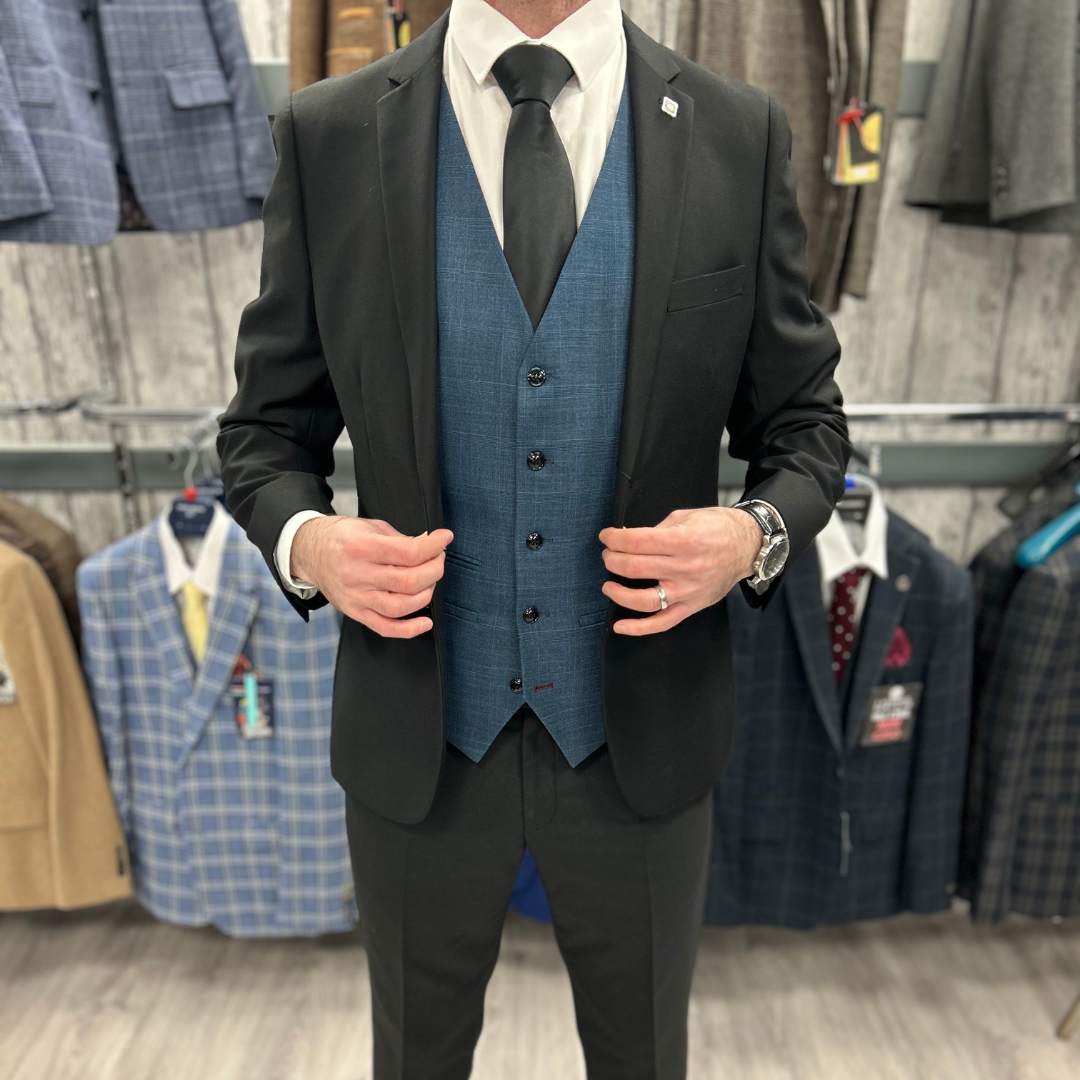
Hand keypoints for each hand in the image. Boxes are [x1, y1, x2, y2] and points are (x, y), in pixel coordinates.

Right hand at [292, 516, 452, 637]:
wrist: (309, 551)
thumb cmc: (341, 537)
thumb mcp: (371, 526)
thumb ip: (401, 538)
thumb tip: (429, 547)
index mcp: (362, 547)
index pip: (409, 552)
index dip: (434, 546)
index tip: (445, 538)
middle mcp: (358, 574)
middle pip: (410, 581)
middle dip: (435, 569)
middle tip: (438, 559)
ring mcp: (356, 597)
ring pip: (402, 606)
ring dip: (426, 594)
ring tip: (430, 581)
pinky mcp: (356, 612)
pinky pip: (385, 628)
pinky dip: (409, 629)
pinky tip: (425, 622)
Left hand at [599, 507, 762, 635]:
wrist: (748, 546)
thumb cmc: (718, 527)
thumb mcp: (686, 517)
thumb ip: (656, 530)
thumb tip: (629, 540)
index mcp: (683, 541)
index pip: (636, 541)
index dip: (614, 538)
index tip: (606, 536)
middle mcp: (685, 568)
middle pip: (635, 568)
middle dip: (612, 560)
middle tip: (608, 555)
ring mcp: (688, 591)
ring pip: (644, 600)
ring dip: (618, 593)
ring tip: (608, 585)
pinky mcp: (692, 606)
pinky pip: (663, 622)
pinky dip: (639, 628)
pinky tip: (620, 626)